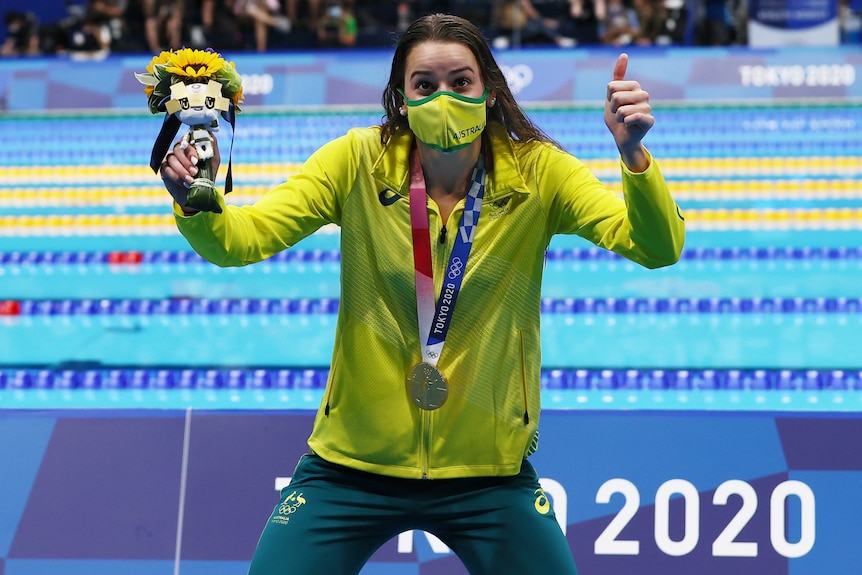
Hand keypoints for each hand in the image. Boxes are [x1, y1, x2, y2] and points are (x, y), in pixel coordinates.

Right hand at [159, 132, 220, 208]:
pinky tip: (184, 183)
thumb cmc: (206, 176)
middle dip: (186, 161)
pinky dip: (176, 176)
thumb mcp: (213, 161)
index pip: (186, 140)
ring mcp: (170, 159)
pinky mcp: (164, 169)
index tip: (197, 160)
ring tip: (191, 180)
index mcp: (190, 146)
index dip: (190, 150)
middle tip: (195, 172)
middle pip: (177, 148)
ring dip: (181, 170)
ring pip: (171, 158)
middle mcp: (179, 150)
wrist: (199, 194)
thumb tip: (209, 132)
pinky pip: (166, 168)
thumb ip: (212, 146)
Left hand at [604, 53, 652, 170]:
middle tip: (619, 114)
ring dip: (618, 118)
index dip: (608, 98)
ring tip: (624, 121)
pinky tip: (629, 125)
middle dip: (613, 109)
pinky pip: (631, 118)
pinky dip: (625, 123)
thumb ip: (616, 77)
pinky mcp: (650, 120)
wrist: (621, 137)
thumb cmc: (616, 116)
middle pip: (616, 97)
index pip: (612, 86)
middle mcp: (644, 95)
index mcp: (635, 86)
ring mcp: (647, 108)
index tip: (614, 104)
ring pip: (622, 110)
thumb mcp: (611, 95)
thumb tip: (624, 53)